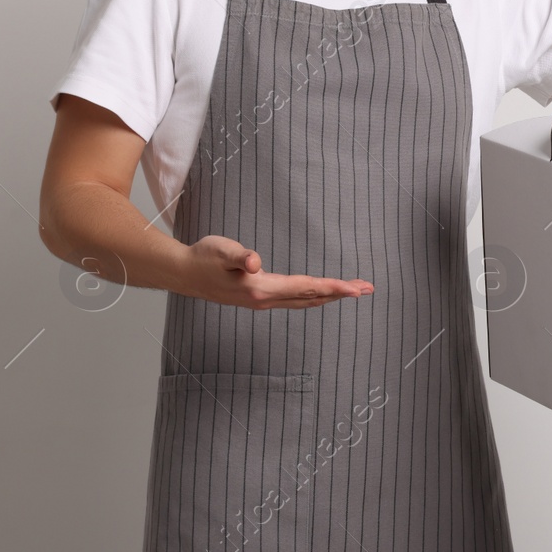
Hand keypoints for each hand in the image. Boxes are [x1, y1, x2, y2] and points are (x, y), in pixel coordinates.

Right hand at [183, 235, 373, 309]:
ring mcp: (262, 301)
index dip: (333, 287)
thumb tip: (255, 262)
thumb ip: (239, 255)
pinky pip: (295, 300)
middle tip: (368, 289)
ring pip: (304, 300)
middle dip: (341, 293)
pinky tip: (320, 294)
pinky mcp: (258, 298)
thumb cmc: (203, 257)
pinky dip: (314, 296)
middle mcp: (265, 299)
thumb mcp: (220, 250)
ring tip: (353, 291)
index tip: (356, 289)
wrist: (183, 273)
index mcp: (261, 288)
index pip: (305, 288)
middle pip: (311, 297)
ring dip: (330, 295)